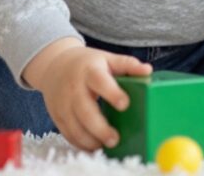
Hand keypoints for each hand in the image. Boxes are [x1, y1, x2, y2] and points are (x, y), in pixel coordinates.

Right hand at [24, 39, 151, 150]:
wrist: (55, 65)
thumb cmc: (87, 64)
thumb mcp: (107, 59)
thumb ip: (127, 65)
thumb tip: (148, 70)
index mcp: (89, 71)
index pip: (100, 81)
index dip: (112, 93)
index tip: (125, 104)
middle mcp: (74, 87)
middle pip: (85, 110)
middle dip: (100, 127)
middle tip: (115, 138)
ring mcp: (63, 103)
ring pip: (74, 126)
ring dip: (90, 139)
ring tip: (106, 145)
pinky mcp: (57, 115)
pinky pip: (68, 133)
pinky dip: (80, 143)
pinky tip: (94, 146)